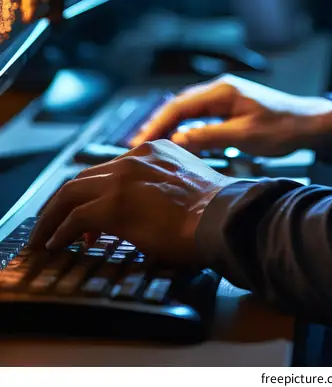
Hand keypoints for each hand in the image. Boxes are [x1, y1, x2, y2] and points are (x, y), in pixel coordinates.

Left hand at [29, 140, 232, 265]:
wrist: (223, 218)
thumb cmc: (215, 211)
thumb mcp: (186, 185)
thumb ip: (163, 187)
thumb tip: (148, 212)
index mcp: (154, 151)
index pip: (109, 169)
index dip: (92, 192)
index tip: (85, 214)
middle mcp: (136, 158)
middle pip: (85, 176)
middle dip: (64, 201)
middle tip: (53, 222)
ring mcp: (123, 178)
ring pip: (71, 192)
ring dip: (53, 216)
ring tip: (45, 236)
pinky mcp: (114, 204)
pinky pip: (75, 217)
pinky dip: (60, 230)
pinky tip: (57, 244)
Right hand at [130, 74, 331, 157]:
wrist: (312, 124)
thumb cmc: (284, 128)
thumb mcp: (245, 135)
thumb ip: (210, 137)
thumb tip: (177, 141)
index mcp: (221, 91)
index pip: (178, 105)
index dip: (156, 123)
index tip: (138, 141)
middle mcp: (220, 90)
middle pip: (178, 106)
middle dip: (156, 125)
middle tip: (135, 147)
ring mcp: (225, 99)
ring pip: (187, 112)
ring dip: (169, 128)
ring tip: (149, 148)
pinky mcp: (230, 110)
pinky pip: (199, 118)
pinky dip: (184, 130)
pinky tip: (177, 145)